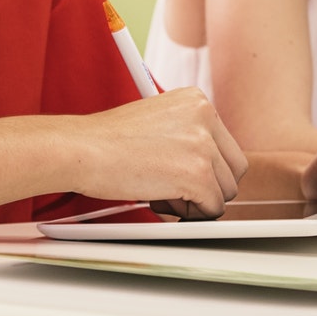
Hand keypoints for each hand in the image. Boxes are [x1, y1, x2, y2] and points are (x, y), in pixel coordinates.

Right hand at [68, 88, 247, 218]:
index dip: (207, 167)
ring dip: (197, 200)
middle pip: (234, 168)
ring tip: (162, 191)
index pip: (226, 145)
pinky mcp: (198, 174)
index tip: (183, 174)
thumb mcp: (158, 122)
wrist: (82, 148)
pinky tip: (160, 200)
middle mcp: (205, 116)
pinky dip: (190, 215)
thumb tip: (211, 169)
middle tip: (176, 189)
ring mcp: (203, 145)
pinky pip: (212, 209)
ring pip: (226, 191)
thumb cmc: (107, 140)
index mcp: (196, 100)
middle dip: (210, 186)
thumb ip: (187, 136)